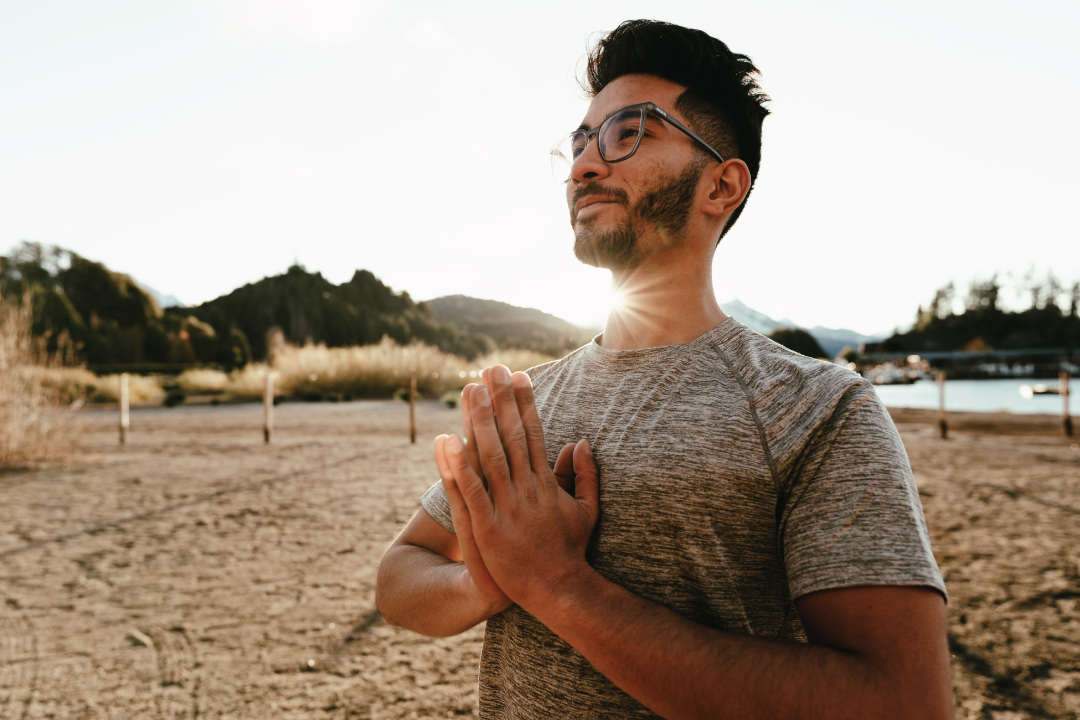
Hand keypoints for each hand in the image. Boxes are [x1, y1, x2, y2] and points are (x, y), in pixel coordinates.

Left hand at [442, 365, 599, 610]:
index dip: (525, 404)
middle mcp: (526, 490)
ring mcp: (506, 508)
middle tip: (491, 368)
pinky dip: (457, 465)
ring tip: (469, 390)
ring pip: (489, 456)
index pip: (533, 434)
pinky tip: (446, 440)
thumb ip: (585, 476)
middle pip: (510, 436)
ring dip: (478, 421)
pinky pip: (469, 491)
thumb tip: (581, 441)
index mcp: (545, 484)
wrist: (559, 592)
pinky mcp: (486, 528)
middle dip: (500, 400)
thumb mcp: (587, 510)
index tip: (519, 375)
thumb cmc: (570, 552)